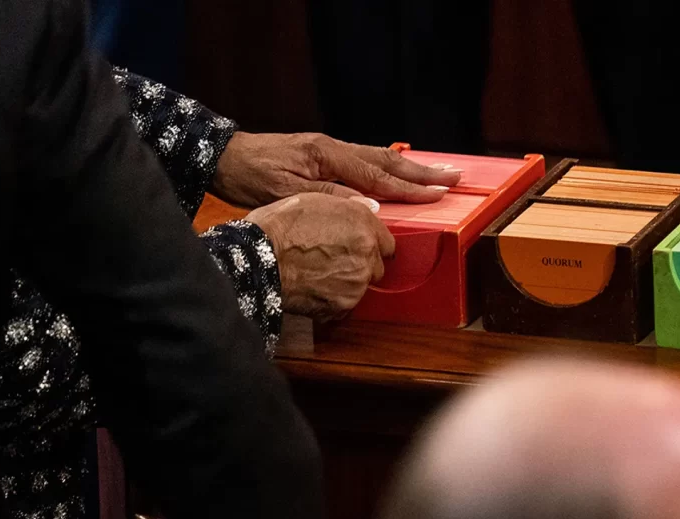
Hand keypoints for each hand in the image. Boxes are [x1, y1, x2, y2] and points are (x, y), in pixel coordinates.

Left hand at [213, 132, 461, 207]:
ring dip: (409, 168)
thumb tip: (370, 209)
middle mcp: (334, 148)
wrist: (224, 156)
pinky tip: (397, 172)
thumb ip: (328, 199)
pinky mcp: (323, 154)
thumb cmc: (250, 177)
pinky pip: (365, 160)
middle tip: (454, 177)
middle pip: (387, 160)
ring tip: (437, 173)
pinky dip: (388, 167)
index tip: (437, 193)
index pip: (378, 175)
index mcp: (328, 156)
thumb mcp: (286, 193)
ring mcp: (330, 149)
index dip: (409, 188)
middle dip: (422, 172)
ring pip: (379, 157)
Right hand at [244, 194, 394, 321]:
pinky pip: (344, 305)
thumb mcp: (315, 200)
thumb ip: (348, 209)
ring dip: (345, 284)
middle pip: (376, 267)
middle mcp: (367, 253)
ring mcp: (357, 282)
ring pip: (360, 287)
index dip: (370, 246)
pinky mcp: (343, 305)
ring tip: (317, 275)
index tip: (358, 249)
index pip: (386, 242)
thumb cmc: (279, 228)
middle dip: (360, 266)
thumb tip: (365, 212)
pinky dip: (332, 300)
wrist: (259, 260)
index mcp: (363, 223)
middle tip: (332, 262)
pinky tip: (313, 288)